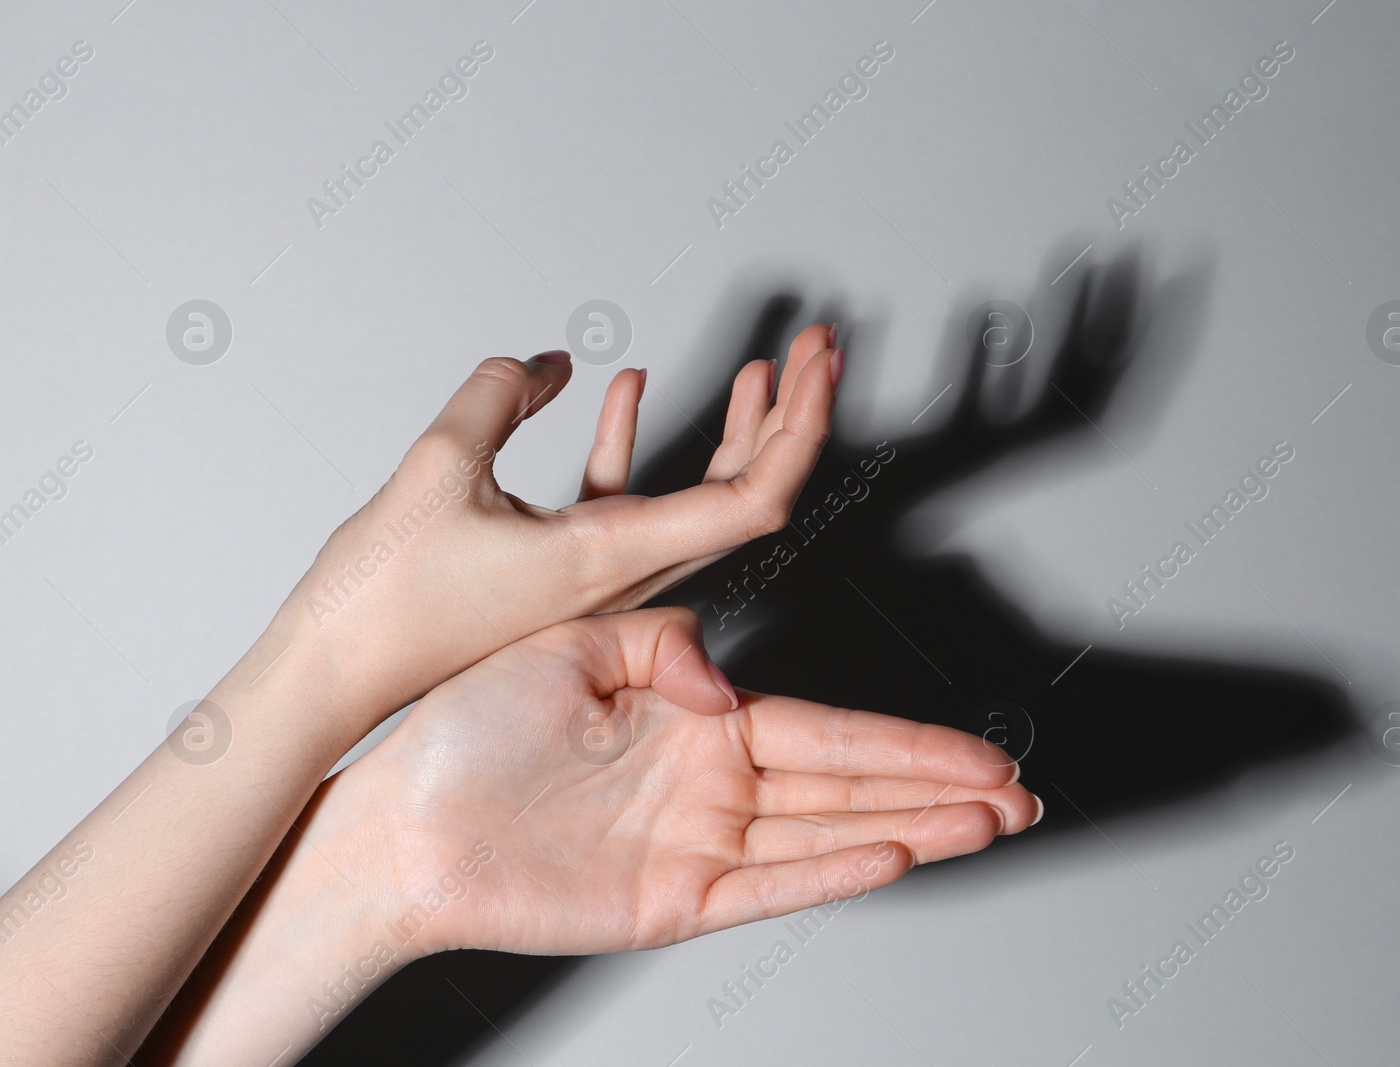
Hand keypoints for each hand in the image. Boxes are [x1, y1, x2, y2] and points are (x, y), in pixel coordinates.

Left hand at [144, 608, 1039, 1062]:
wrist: (397, 815)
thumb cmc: (467, 729)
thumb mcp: (575, 647)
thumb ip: (667, 649)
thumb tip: (731, 679)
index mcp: (695, 723)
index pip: (827, 731)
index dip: (906, 741)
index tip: (975, 747)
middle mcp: (709, 787)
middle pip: (849, 787)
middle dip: (938, 788)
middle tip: (1019, 793)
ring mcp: (695, 846)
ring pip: (826, 835)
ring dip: (912, 828)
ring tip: (990, 824)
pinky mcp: (668, 900)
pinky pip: (766, 885)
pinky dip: (833, 870)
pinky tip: (897, 857)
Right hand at [264, 324, 842, 741]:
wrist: (332, 674)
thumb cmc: (381, 599)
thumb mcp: (438, 466)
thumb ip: (501, 393)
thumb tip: (551, 365)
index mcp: (616, 556)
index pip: (753, 498)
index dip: (800, 428)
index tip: (817, 366)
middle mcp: (626, 572)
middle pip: (747, 492)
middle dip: (790, 416)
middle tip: (815, 349)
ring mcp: (599, 572)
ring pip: (697, 496)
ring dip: (734, 430)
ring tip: (760, 369)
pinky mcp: (562, 566)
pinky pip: (627, 498)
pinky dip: (637, 440)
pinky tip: (628, 388)